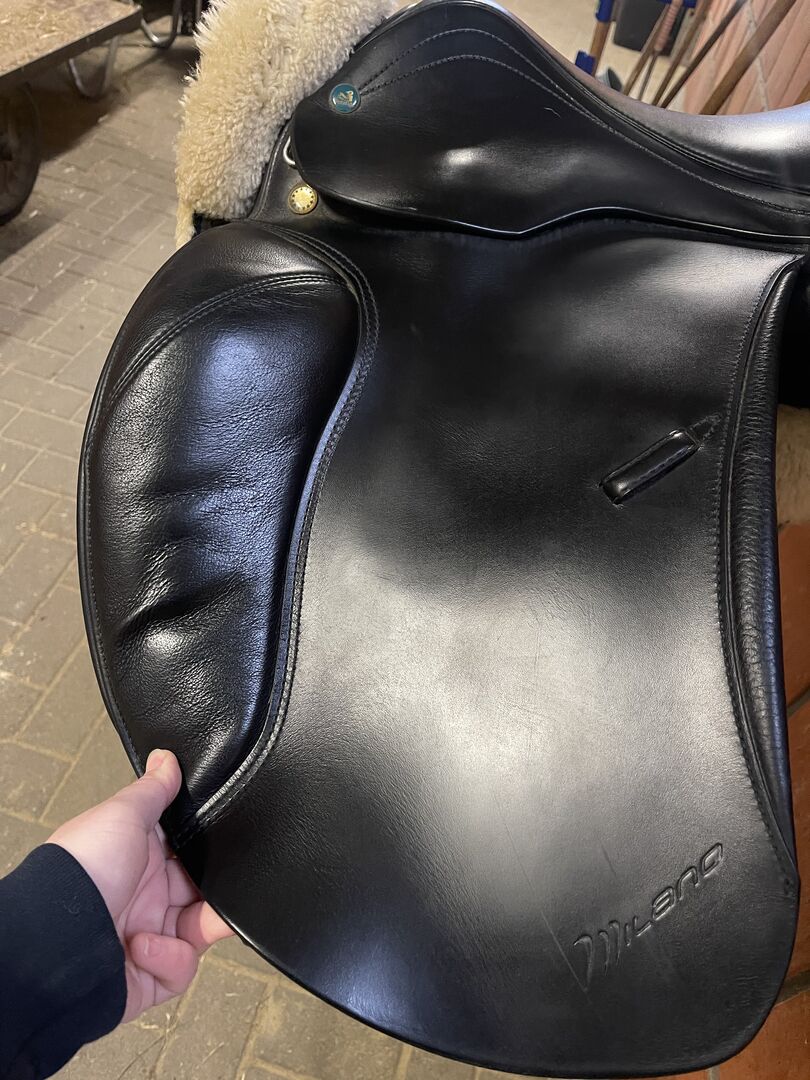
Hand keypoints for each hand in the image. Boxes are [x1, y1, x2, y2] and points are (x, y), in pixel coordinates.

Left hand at [48, 749, 232, 1021]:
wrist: (56, 936)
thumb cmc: (85, 867)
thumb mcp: (123, 814)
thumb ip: (154, 790)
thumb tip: (167, 757)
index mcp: (140, 860)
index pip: (188, 853)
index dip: (211, 849)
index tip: (230, 842)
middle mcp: (143, 898)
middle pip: (200, 894)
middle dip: (217, 890)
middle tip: (228, 884)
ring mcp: (146, 938)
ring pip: (198, 933)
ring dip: (204, 925)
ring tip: (196, 919)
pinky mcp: (147, 977)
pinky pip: (180, 970)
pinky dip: (170, 959)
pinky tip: (144, 945)